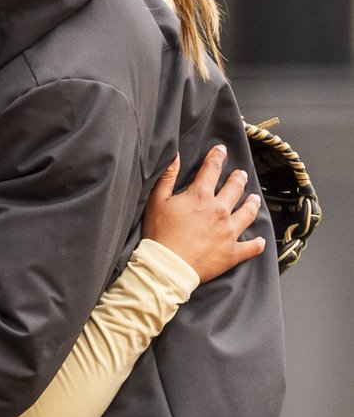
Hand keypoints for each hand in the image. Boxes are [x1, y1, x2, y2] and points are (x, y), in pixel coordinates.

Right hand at [142, 146, 264, 282]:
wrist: (167, 267)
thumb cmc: (159, 234)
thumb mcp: (157, 201)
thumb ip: (167, 177)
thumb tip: (175, 156)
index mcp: (201, 196)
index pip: (212, 169)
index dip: (217, 156)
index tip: (221, 150)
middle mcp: (220, 210)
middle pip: (235, 188)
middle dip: (238, 178)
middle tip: (241, 175)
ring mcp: (229, 231)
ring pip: (248, 213)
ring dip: (252, 203)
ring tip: (254, 199)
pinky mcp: (232, 252)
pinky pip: (251, 247)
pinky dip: (256, 244)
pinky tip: (259, 240)